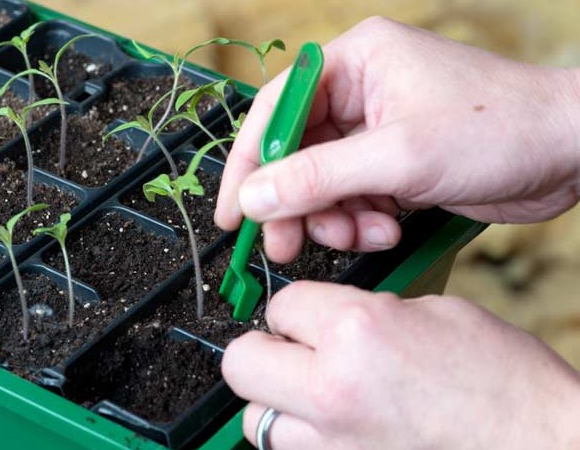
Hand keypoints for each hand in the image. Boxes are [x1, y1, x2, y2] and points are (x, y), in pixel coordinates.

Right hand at [215, 17, 579, 261]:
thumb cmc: (500, 128)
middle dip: (295, 202)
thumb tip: (254, 198)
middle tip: (284, 245)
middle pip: (296, 152)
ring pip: (323, 181)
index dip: (249, 163)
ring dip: (335, 216)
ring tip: (365, 233)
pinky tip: (390, 227)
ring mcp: (378, 127)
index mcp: (355, 62)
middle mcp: (360, 90)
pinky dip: (362, 219)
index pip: (276, 110)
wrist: (571, 152)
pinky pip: (354, 195)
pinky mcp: (395, 160)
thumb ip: (318, 178)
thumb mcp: (399, 156)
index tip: (232, 212)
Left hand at [222, 282, 579, 448]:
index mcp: (358, 331)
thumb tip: (329, 320)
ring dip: (276, 401)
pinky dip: (302, 437)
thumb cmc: (505, 384)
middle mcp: (333, 389)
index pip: (281, 304)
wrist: (543, 447)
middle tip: (290, 350)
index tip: (308, 316)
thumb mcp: (434, 313)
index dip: (297, 309)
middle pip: (241, 363)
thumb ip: (366, 312)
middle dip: (263, 350)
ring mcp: (332, 444)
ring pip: (256, 418)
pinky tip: (334, 426)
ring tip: (314, 394)